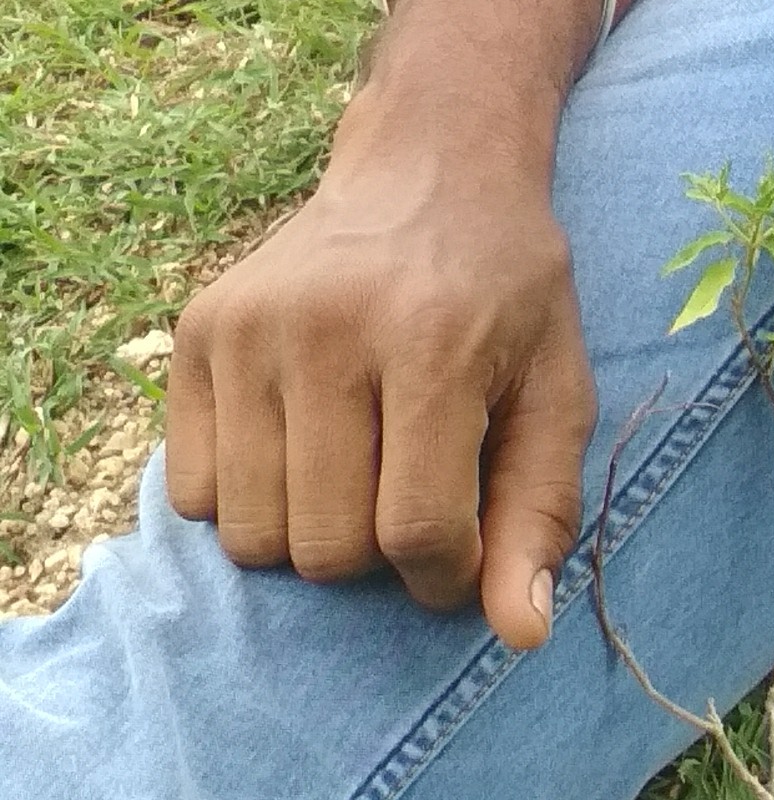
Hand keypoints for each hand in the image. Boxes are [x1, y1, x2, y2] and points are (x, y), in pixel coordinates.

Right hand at [165, 104, 597, 650]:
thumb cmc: (505, 289)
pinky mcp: (199, 330)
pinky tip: (298, 437)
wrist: (431, 162)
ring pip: (251, 538)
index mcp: (431, 339)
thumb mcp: (556, 384)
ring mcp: (251, 325)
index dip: (446, 571)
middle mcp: (328, 327)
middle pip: (326, 548)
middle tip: (407, 486)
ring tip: (355, 464)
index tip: (463, 543)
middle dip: (377, 551)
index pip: (415, 532)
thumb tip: (521, 636)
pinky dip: (246, 497)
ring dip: (308, 532)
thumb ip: (541, 510)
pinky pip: (192, 495)